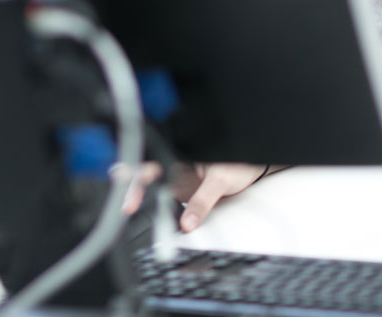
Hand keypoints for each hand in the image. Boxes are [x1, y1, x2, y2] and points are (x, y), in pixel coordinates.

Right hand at [118, 161, 268, 231]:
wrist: (253, 173)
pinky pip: (168, 205)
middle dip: (135, 190)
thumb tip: (187, 223)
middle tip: (128, 208)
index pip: (155, 164)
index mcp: (183, 157)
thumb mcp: (220, 181)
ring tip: (133, 213)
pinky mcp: (184, 196)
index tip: (130, 188)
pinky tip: (155, 222)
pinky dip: (161, 214)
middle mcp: (177, 169)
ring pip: (155, 193)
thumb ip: (203, 201)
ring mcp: (179, 183)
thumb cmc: (238, 165)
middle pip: (149, 179)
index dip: (139, 175)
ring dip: (145, 203)